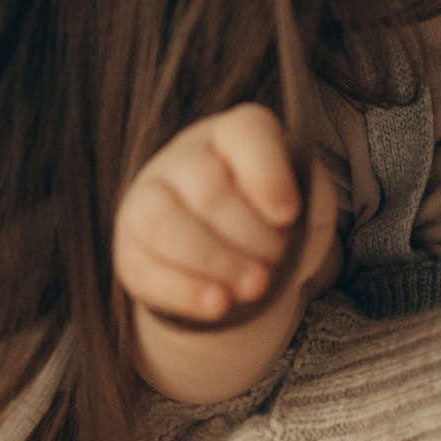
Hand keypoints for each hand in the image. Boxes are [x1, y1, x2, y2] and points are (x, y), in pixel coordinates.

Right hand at [114, 104, 337, 402]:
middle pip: (207, 188)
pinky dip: (184, 291)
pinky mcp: (131, 248)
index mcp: (236, 136)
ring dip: (214, 261)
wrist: (238, 262)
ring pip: (164, 223)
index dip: (268, 176)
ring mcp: (148, 199)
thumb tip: (285, 219)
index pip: (246, 134)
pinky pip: (145, 266)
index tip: (289, 216)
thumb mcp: (308, 208)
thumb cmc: (276, 222)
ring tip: (253, 288)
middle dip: (249, 234)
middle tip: (276, 264)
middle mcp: (185, 158)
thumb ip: (310, 204)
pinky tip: (217, 305)